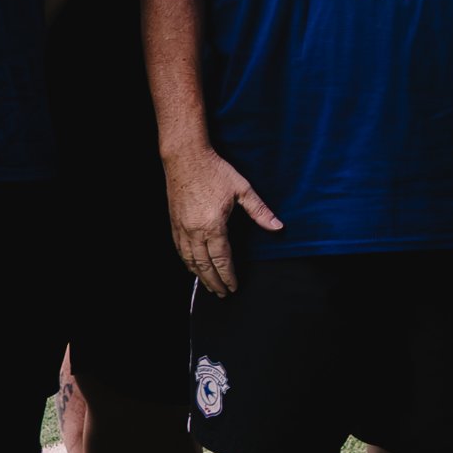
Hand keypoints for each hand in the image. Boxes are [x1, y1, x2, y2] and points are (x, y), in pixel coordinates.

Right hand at [163, 148, 280, 297]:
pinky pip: (179, 250)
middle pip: (204, 265)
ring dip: (200, 276)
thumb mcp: (242, 189)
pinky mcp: (174, 222)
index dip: (228, 276)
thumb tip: (278, 226)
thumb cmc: (214, 170)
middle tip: (222, 294)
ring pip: (190, 260)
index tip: (233, 287)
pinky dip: (186, 262)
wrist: (185, 157)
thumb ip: (260, 211)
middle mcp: (195, 231)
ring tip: (208, 287)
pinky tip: (192, 267)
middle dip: (214, 282)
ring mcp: (182, 228)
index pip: (222, 259)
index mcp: (213, 226)